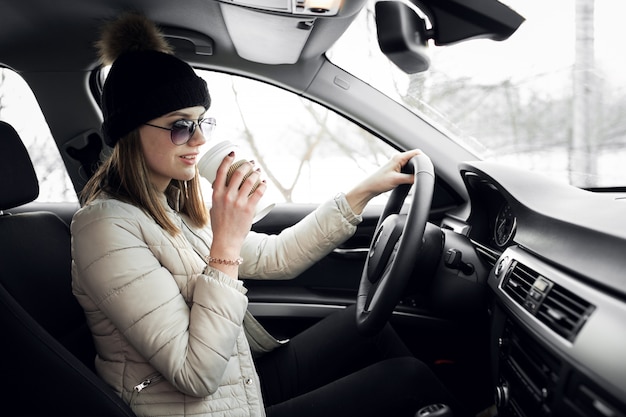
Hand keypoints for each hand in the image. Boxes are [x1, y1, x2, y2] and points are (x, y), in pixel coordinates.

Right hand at [208, 152, 265, 275]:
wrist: (226, 241)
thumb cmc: (219, 226)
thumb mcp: (213, 208)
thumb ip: (217, 197)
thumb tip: (221, 188)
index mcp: (216, 194)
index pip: (220, 172)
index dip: (227, 160)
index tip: (233, 154)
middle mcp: (227, 196)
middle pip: (238, 173)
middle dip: (246, 165)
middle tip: (250, 163)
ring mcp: (238, 202)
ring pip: (249, 181)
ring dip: (255, 173)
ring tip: (258, 171)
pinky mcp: (248, 209)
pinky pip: (258, 192)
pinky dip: (263, 185)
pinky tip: (264, 182)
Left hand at [345, 149, 422, 214]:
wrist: (369, 188)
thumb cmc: (378, 182)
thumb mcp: (397, 180)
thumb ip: (410, 178)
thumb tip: (420, 178)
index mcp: (398, 158)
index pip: (417, 152)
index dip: (425, 158)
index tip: (429, 166)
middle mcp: (398, 159)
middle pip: (416, 157)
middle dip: (421, 164)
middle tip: (426, 173)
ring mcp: (397, 164)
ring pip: (412, 164)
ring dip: (416, 169)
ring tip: (420, 176)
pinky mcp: (396, 170)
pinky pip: (408, 169)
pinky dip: (412, 173)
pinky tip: (413, 178)